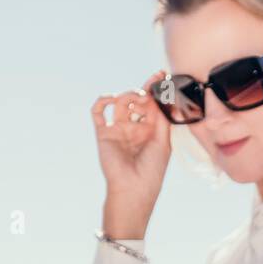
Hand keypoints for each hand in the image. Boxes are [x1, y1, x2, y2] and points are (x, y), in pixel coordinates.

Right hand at [90, 70, 171, 236]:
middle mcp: (134, 128)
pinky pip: (99, 112)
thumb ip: (161, 117)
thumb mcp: (163, 141)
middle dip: (143, 91)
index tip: (161, 74)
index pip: (152, 104)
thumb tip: (160, 95)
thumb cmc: (152, 169)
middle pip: (136, 100)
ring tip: (135, 101)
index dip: (155, 89)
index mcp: (151, 130)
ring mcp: (118, 129)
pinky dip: (102, 101)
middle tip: (147, 92)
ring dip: (128, 95)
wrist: (133, 188)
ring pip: (120, 102)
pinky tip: (111, 98)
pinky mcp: (103, 133)